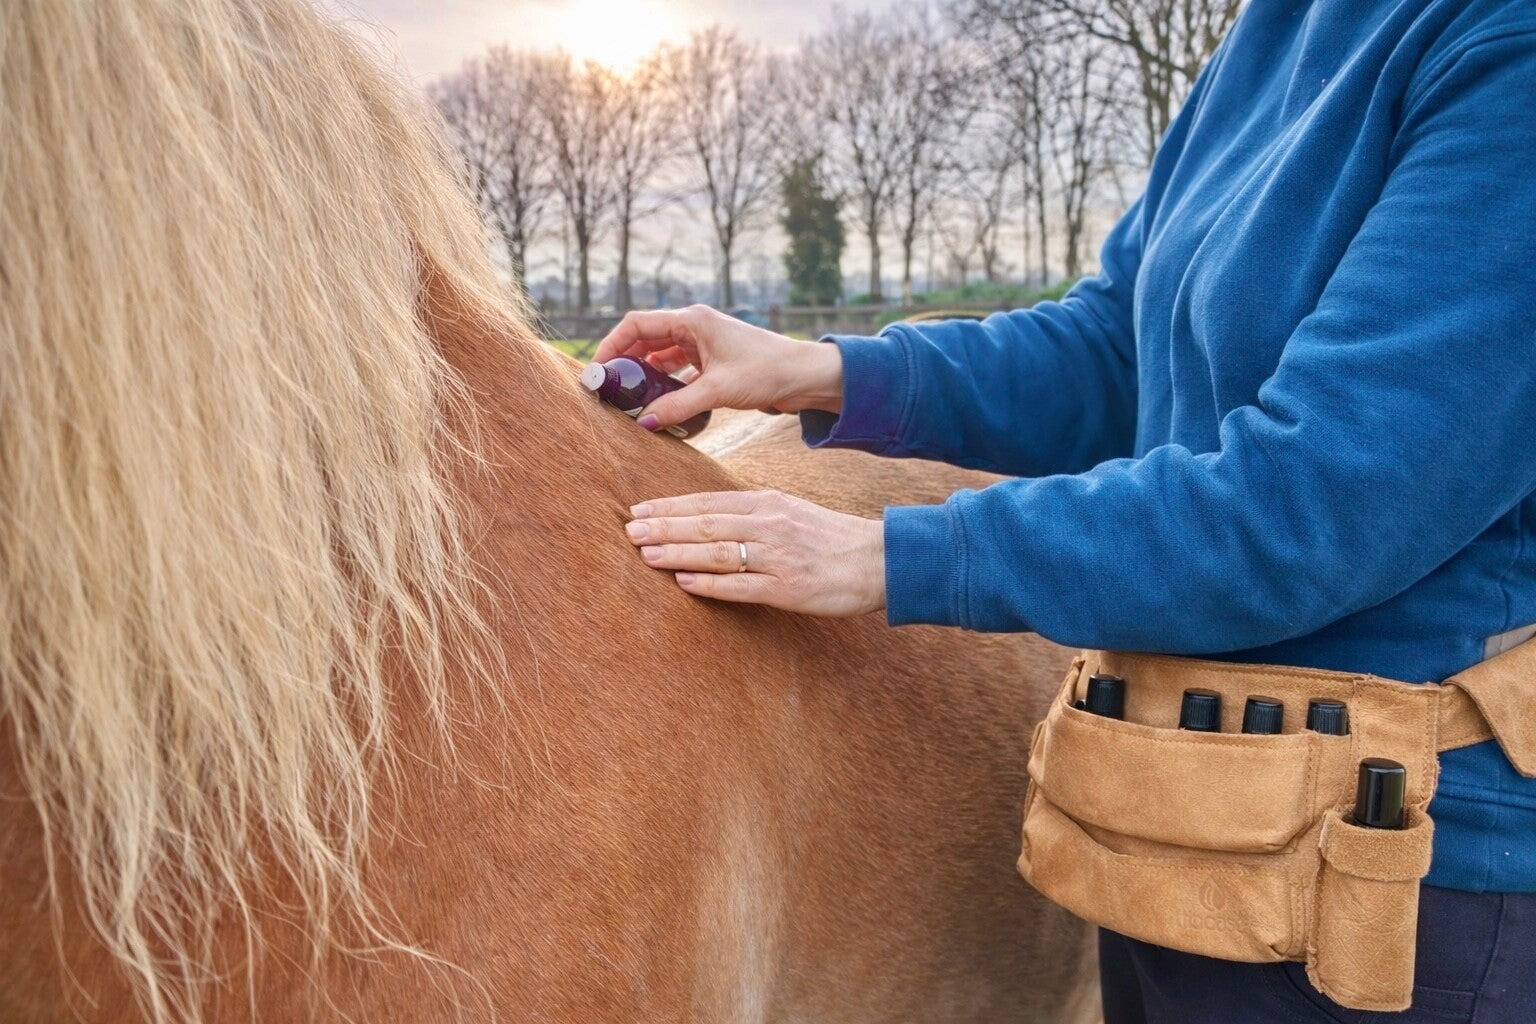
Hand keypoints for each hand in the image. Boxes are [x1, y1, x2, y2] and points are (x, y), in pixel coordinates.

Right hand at [592, 305, 844, 431]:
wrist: (807, 376)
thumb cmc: (768, 371)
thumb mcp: (718, 391)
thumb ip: (677, 406)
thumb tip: (644, 423)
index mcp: (692, 320)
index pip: (637, 324)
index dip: (612, 345)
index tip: (597, 370)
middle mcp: (695, 327)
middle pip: (645, 340)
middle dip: (625, 365)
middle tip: (608, 391)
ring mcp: (704, 344)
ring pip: (662, 358)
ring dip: (646, 378)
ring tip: (629, 403)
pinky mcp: (713, 362)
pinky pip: (679, 372)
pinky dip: (667, 386)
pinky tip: (660, 406)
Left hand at [623, 490, 885, 616]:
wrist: (877, 559)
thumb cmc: (830, 537)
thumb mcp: (790, 511)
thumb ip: (752, 513)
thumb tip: (708, 518)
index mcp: (767, 503)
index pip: (708, 503)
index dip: (671, 507)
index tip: (638, 510)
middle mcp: (769, 525)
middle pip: (706, 525)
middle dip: (664, 527)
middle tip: (628, 530)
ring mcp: (777, 557)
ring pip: (717, 553)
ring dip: (678, 554)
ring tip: (645, 554)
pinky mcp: (788, 588)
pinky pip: (741, 586)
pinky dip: (710, 585)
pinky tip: (684, 584)